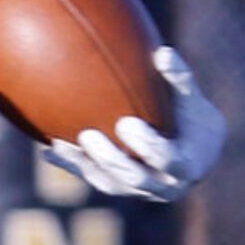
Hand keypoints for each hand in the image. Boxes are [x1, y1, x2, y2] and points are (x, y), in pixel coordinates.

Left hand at [44, 47, 226, 202]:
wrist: (195, 151)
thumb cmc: (192, 118)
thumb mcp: (191, 99)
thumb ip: (179, 79)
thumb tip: (163, 52)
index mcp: (185, 165)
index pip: (166, 159)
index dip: (147, 146)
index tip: (127, 123)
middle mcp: (163, 186)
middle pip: (134, 177)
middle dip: (110, 159)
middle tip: (88, 136)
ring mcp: (139, 191)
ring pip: (109, 183)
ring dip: (83, 165)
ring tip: (60, 145)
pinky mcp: (120, 189)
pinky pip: (94, 178)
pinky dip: (73, 166)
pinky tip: (50, 151)